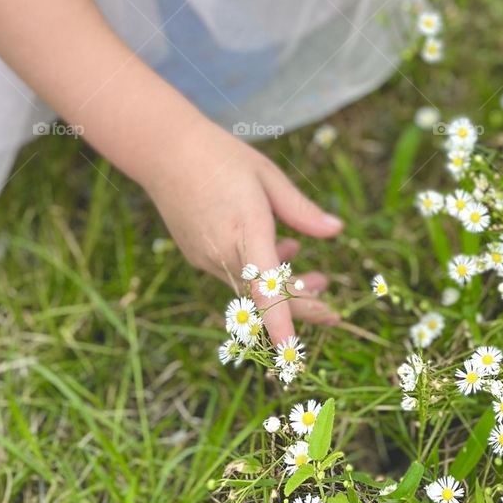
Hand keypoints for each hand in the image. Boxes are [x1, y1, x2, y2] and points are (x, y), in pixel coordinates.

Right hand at [143, 116, 343, 344]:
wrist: (164, 152)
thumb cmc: (221, 157)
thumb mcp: (268, 176)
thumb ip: (301, 209)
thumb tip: (337, 231)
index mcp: (246, 228)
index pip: (265, 286)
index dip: (280, 321)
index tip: (291, 350)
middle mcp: (223, 251)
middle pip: (265, 297)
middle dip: (301, 308)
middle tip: (332, 312)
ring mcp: (206, 258)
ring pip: (250, 289)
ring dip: (284, 287)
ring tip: (317, 278)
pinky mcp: (197, 256)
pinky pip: (235, 275)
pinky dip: (260, 273)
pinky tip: (281, 250)